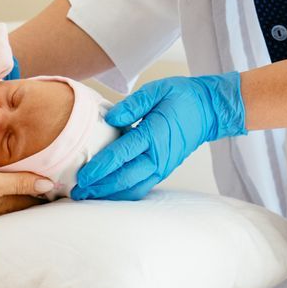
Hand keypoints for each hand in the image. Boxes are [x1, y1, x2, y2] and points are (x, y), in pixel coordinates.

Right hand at [0, 167, 52, 231]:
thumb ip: (18, 183)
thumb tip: (49, 184)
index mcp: (7, 204)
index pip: (36, 198)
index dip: (50, 189)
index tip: (66, 179)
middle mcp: (0, 208)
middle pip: (26, 199)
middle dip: (41, 190)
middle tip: (58, 175)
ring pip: (13, 198)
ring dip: (26, 189)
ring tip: (40, 176)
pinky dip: (9, 188)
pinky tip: (8, 181)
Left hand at [71, 71, 246, 201]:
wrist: (209, 110)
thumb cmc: (182, 97)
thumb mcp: (157, 90)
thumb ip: (133, 104)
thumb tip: (111, 117)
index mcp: (155, 135)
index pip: (122, 155)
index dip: (100, 167)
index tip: (82, 176)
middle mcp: (159, 156)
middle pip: (125, 179)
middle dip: (99, 188)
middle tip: (77, 193)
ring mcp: (163, 166)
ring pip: (133, 188)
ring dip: (110, 195)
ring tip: (88, 197)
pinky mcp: (164, 170)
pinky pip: (141, 187)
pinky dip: (123, 193)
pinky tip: (108, 192)